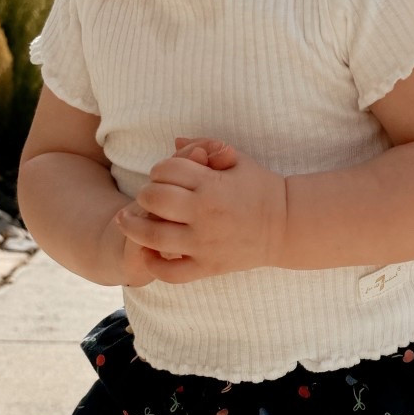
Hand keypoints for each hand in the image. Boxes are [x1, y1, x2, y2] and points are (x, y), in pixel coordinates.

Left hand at [113, 135, 286, 282]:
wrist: (288, 225)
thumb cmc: (262, 188)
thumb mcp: (237, 160)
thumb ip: (206, 147)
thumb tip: (176, 142)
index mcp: (211, 185)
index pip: (166, 170)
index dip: (160, 169)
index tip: (164, 174)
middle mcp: (204, 214)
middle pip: (154, 198)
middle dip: (146, 193)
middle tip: (149, 195)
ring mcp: (204, 243)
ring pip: (153, 235)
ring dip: (134, 226)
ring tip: (125, 220)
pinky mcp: (208, 266)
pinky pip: (172, 272)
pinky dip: (155, 264)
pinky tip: (148, 253)